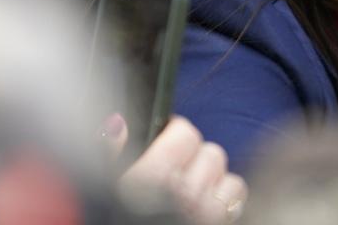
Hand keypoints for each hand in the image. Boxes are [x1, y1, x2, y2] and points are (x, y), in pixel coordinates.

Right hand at [104, 114, 247, 224]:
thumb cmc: (112, 215)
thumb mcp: (101, 188)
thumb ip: (107, 153)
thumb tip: (117, 122)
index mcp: (148, 182)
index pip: (184, 132)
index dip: (172, 134)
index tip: (163, 142)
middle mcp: (181, 194)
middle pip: (207, 150)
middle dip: (191, 157)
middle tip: (171, 172)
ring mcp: (204, 211)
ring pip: (223, 169)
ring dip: (207, 175)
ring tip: (185, 189)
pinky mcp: (219, 223)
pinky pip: (236, 191)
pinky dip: (223, 193)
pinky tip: (202, 203)